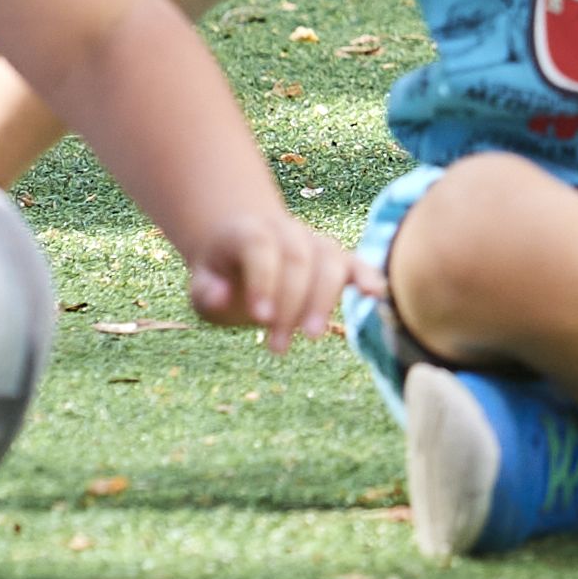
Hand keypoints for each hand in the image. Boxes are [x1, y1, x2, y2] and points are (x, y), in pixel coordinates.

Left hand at [188, 208, 367, 353]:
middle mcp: (287, 231)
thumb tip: (222, 296)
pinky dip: (367, 275)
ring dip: (323, 300)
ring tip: (311, 337)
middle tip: (277, 347)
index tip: (260, 318)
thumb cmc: (221, 274)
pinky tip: (375, 294)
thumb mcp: (201, 283)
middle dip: (291, 304)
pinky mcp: (335, 259)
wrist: (243, 248)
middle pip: (298, 260)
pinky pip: (355, 263)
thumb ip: (206, 292)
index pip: (261, 248)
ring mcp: (314, 242)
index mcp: (249, 232)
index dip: (263, 280)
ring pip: (329, 261)